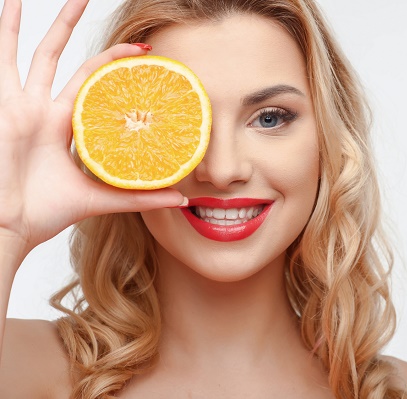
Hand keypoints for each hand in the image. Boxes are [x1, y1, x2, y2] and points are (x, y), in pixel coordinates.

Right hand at [0, 0, 184, 259]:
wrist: (10, 226)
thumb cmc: (46, 212)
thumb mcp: (101, 197)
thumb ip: (140, 196)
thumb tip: (183, 200)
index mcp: (67, 126)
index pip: (94, 83)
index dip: (115, 65)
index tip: (143, 53)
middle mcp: (44, 109)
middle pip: (63, 57)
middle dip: (72, 27)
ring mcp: (23, 105)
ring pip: (35, 52)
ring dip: (44, 24)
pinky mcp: (5, 108)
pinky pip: (2, 63)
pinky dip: (2, 35)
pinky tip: (4, 5)